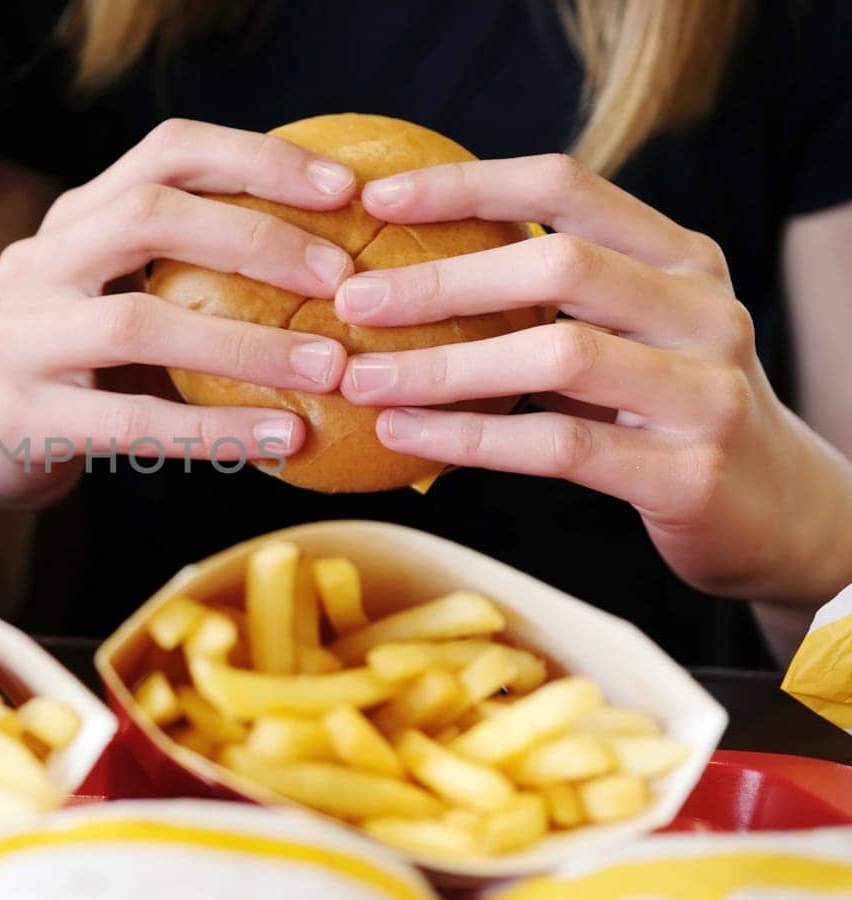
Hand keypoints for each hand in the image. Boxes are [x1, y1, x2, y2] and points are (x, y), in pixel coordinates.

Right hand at [0, 119, 361, 507]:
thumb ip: (205, 267)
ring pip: (138, 321)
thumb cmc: (98, 369)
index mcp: (75, 216)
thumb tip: (353, 255)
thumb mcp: (139, 296)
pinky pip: (133, 421)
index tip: (345, 190)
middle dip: (259, 240)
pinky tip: (282, 438)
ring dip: (247, 345)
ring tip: (329, 368)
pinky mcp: (25, 414)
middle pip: (148, 215)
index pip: (167, 151)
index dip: (259, 159)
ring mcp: (20, 337)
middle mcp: (37, 261)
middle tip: (343, 280)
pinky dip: (215, 429)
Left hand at [334, 153, 851, 603]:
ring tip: (361, 379)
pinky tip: (404, 437)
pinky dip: (471, 438)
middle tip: (351, 300)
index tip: (376, 197)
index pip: (567, 184)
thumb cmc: (666, 410)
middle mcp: (704, 308)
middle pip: (559, 263)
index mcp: (679, 257)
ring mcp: (706, 389)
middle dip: (441, 280)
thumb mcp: (630, 330)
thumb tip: (397, 268)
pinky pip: (560, 445)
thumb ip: (549, 294)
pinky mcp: (689, 472)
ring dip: (443, 366)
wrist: (779, 511)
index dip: (467, 184)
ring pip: (557, 355)